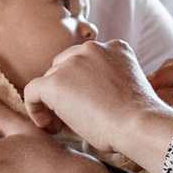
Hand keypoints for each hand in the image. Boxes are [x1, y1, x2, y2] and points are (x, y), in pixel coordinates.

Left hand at [23, 39, 172, 170]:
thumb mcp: (130, 86)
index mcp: (114, 47)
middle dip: (65, 88)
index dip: (81, 81)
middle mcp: (92, 48)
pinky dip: (34, 108)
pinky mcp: (55, 82)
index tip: (86, 103)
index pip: (87, 59)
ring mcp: (72, 63)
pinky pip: (32, 91)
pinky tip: (46, 124)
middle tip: (71, 114)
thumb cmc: (140, 117)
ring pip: (50, 79)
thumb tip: (92, 97)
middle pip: (64, 65)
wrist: (140, 125)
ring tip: (61, 124)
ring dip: (52, 101)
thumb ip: (110, 80)